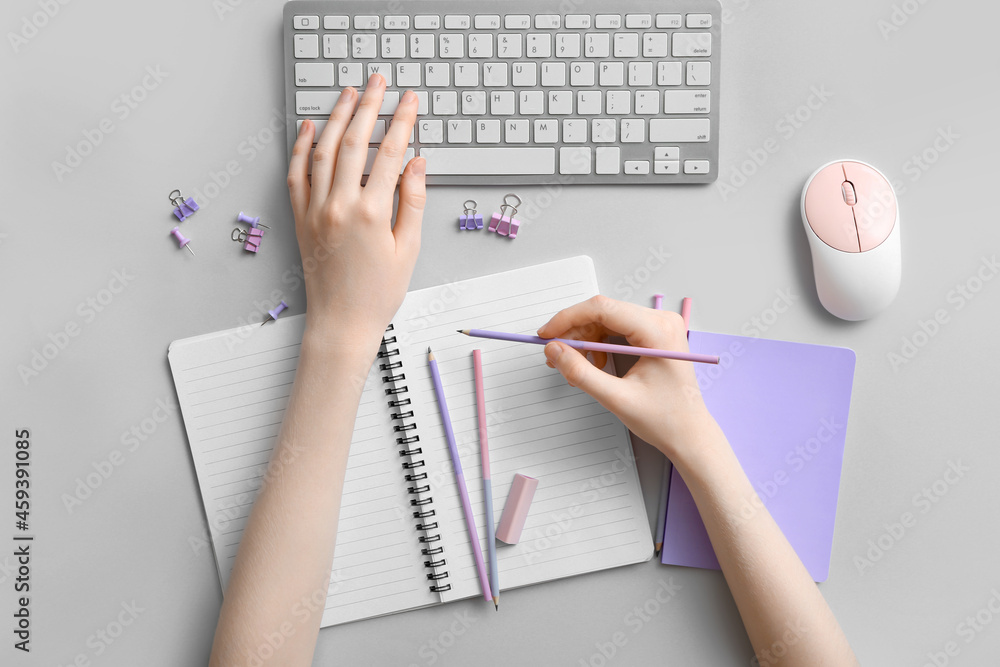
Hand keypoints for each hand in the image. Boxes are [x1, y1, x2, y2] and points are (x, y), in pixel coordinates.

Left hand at [286, 74, 425, 355]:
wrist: (341, 323)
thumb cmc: (377, 293)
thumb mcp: (407, 249)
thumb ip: (412, 201)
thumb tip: (417, 163)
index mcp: (370, 213)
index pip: (390, 153)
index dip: (402, 121)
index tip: (410, 101)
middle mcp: (339, 205)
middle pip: (353, 141)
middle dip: (369, 106)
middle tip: (378, 82)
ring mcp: (315, 210)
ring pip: (322, 150)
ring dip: (336, 117)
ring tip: (348, 94)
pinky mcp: (300, 218)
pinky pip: (296, 173)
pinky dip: (300, 146)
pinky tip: (308, 127)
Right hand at [537, 296, 722, 466]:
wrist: (689, 434)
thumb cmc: (664, 419)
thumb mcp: (616, 398)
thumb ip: (581, 372)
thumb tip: (553, 350)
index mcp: (658, 330)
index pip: (603, 309)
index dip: (568, 319)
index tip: (545, 335)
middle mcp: (661, 320)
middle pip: (603, 312)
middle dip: (575, 333)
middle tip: (555, 355)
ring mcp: (659, 326)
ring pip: (607, 320)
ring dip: (586, 341)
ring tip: (577, 368)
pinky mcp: (654, 335)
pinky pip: (616, 330)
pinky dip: (599, 345)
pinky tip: (596, 367)